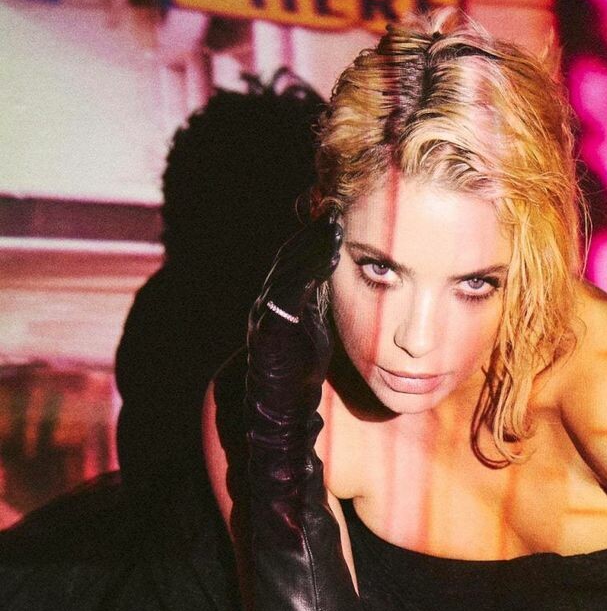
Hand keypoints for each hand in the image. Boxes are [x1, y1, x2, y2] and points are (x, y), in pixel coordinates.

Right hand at [246, 214, 343, 389]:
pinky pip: (291, 296)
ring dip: (313, 246)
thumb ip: (318, 296)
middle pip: (290, 255)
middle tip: (335, 208)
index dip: (313, 234)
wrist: (282, 401)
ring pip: (289, 270)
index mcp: (280, 296)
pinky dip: (310, 275)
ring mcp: (267, 313)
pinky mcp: (271, 329)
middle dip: (313, 232)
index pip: (295, 256)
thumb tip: (335, 271)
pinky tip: (330, 260)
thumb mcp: (314, 322)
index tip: (335, 212)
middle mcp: (269, 299)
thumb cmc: (301, 362)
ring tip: (336, 227)